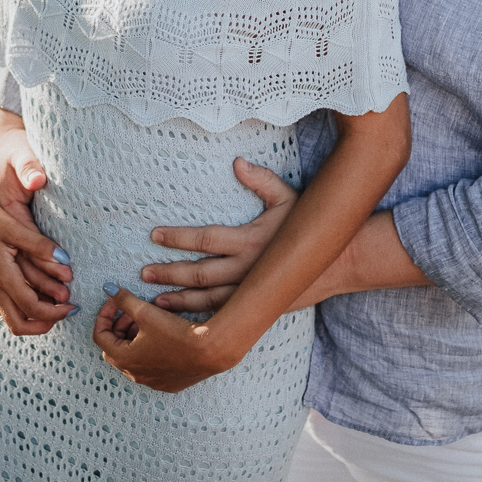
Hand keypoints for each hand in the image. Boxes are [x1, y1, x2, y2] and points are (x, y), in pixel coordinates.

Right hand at [0, 110, 66, 303]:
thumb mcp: (13, 226)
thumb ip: (39, 243)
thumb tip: (66, 259)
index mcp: (2, 275)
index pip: (31, 308)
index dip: (55, 312)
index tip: (73, 304)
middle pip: (19, 322)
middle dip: (46, 323)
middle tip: (68, 312)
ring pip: (10, 316)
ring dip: (34, 316)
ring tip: (58, 304)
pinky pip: (3, 304)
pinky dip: (22, 306)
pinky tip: (38, 293)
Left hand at [92, 288, 239, 391]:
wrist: (209, 351)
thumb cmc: (176, 333)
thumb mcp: (146, 312)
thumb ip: (124, 300)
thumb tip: (108, 290)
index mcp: (124, 359)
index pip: (100, 337)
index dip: (104, 316)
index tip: (114, 303)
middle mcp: (135, 375)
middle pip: (115, 349)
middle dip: (120, 327)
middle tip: (131, 312)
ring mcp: (152, 382)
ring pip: (133, 359)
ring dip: (134, 339)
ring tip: (148, 322)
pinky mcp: (168, 383)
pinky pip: (151, 368)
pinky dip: (149, 352)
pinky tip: (162, 338)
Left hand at [144, 158, 297, 313]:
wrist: (337, 264)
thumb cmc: (308, 227)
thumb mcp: (289, 197)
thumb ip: (262, 180)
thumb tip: (237, 162)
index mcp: (250, 240)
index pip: (205, 239)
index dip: (178, 238)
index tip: (154, 235)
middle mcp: (247, 269)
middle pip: (200, 274)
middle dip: (170, 273)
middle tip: (144, 273)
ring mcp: (251, 291)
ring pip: (208, 300)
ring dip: (180, 301)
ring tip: (155, 302)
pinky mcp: (257, 306)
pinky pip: (223, 314)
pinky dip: (201, 317)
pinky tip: (183, 319)